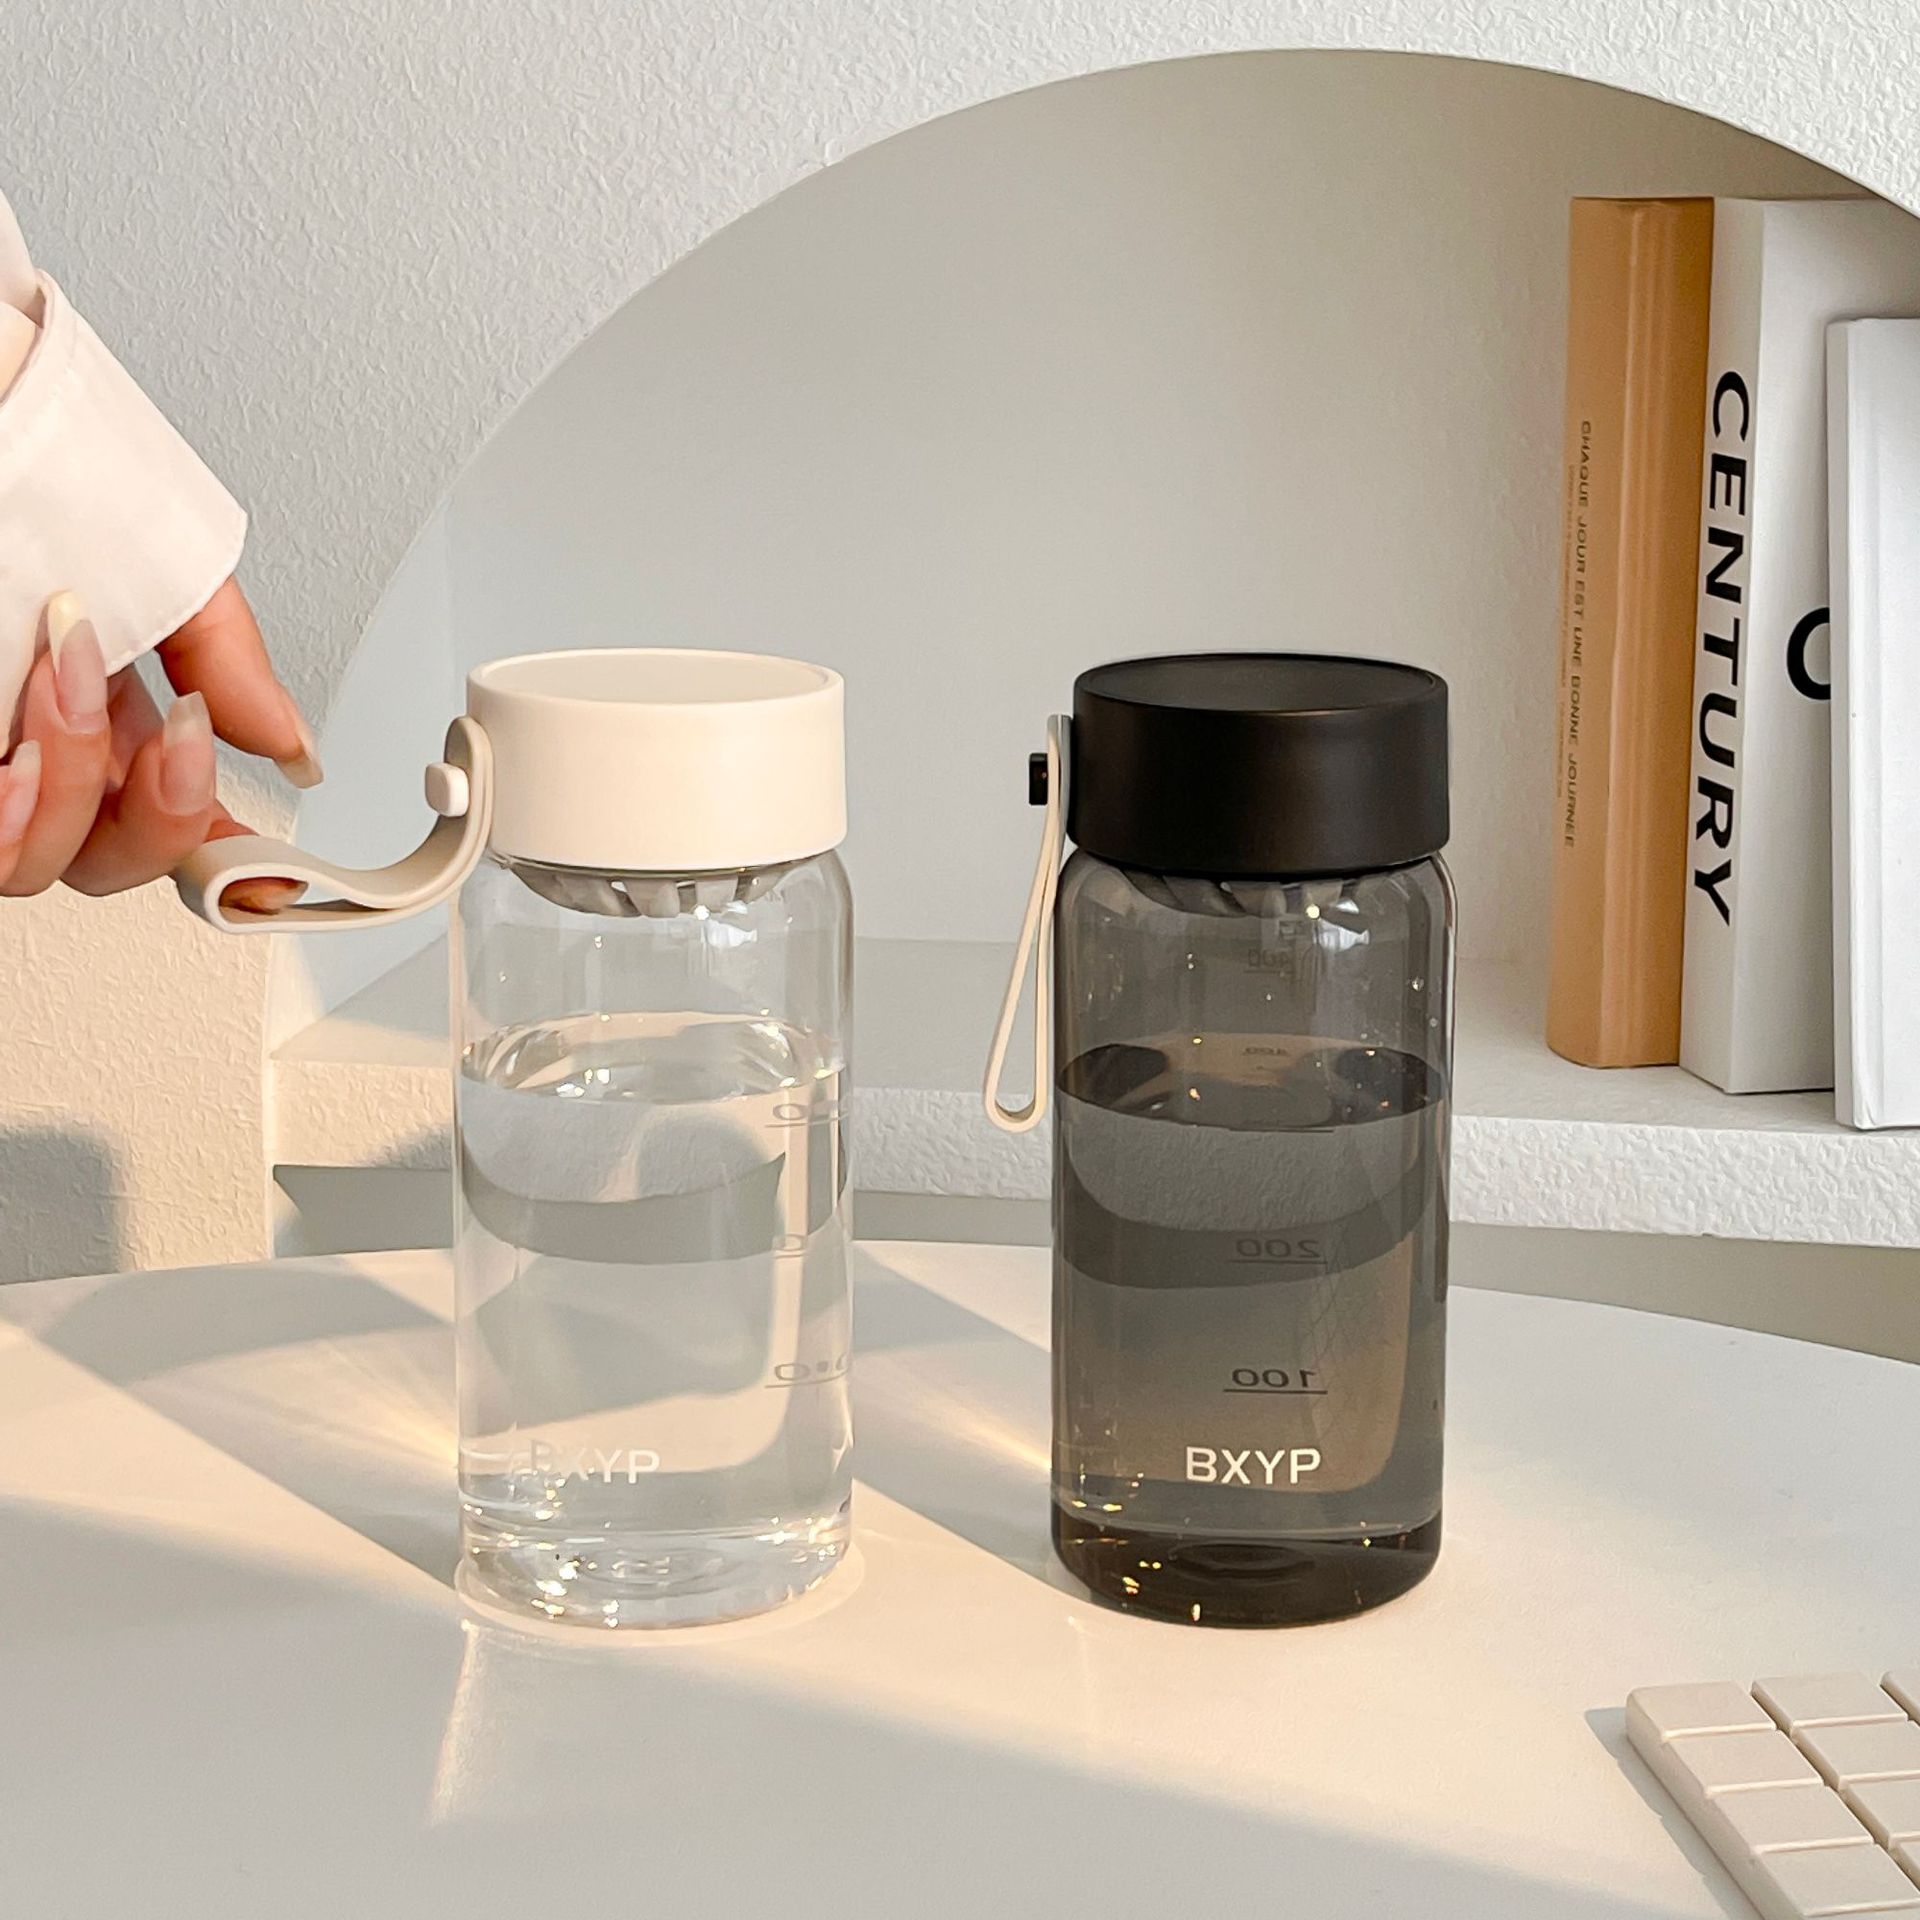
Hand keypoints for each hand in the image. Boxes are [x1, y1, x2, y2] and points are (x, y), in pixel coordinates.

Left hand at [0, 580, 319, 899]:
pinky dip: (9, 814)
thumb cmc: (31, 460)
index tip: (269, 870)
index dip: (227, 865)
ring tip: (67, 686)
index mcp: (117, 712)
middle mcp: (47, 740)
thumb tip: (290, 743)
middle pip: (113, 861)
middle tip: (180, 730)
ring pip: (38, 861)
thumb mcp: (164, 564)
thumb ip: (231, 663)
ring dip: (72, 789)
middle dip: (161, 814)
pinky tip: (18, 757)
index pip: (177, 822)